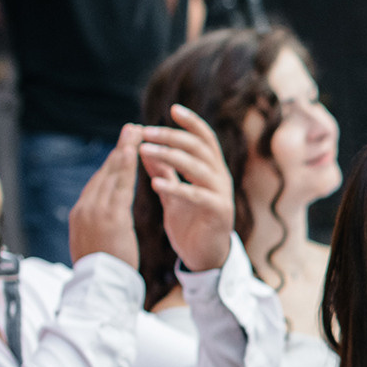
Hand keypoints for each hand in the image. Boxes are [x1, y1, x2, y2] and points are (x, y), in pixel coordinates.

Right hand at [67, 126, 142, 268]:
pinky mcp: (109, 217)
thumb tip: (101, 224)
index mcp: (80, 215)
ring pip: (111, 174)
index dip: (111, 164)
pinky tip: (134, 151)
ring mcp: (95, 211)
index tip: (122, 148)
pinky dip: (126, 166)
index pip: (98, 183)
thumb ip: (98, 228)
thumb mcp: (96, 246)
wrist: (97, 289)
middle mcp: (84, 208)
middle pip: (103, 173)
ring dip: (123, 150)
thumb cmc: (102, 274)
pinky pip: (120, 186)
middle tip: (130, 129)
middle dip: (118, 150)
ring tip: (135, 131)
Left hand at [140, 103, 237, 273]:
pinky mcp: (219, 213)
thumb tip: (144, 146)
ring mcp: (222, 195)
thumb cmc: (190, 223)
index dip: (191, 122)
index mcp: (212, 170)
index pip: (205, 138)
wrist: (204, 256)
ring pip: (199, 167)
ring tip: (144, 150)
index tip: (172, 109)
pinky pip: (198, 195)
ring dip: (171, 156)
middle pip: (200, 147)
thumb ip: (163, 170)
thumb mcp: (172, 191)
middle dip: (172, 136)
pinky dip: (177, 188)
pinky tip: (155, 184)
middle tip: (146, 131)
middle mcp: (221, 178)